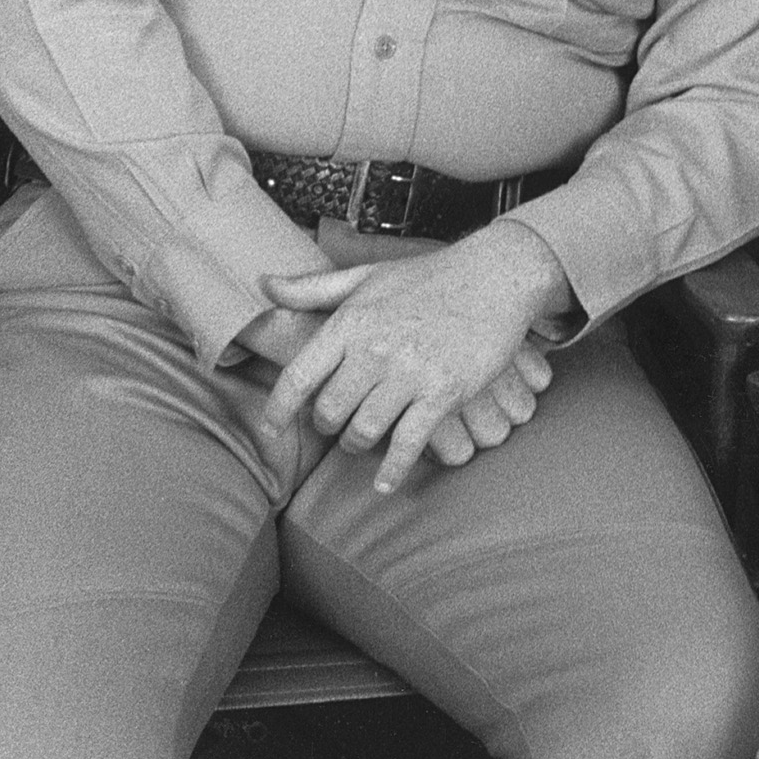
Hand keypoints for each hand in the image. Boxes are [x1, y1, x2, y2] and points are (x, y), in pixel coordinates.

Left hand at [239, 303, 550, 468]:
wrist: (495, 275)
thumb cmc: (427, 276)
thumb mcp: (366, 276)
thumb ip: (313, 287)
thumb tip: (263, 285)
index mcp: (351, 322)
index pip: (298, 377)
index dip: (278, 411)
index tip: (270, 430)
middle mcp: (374, 349)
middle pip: (329, 412)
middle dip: (327, 425)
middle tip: (335, 424)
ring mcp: (410, 373)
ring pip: (363, 431)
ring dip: (355, 444)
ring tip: (359, 441)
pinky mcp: (444, 392)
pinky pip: (408, 444)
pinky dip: (392, 470)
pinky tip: (384, 483)